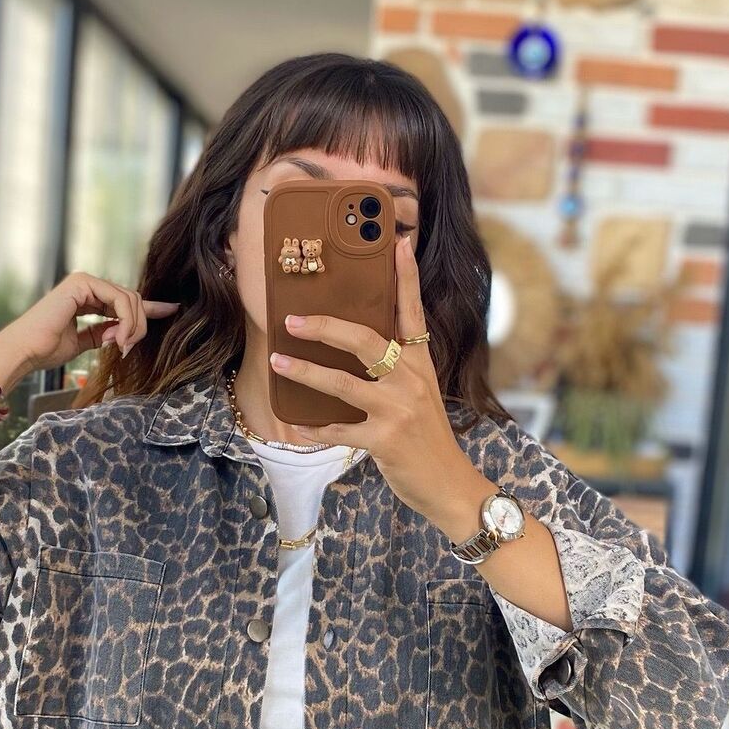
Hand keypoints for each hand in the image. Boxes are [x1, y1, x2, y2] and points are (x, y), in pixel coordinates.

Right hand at [5, 271, 179, 371]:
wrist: (25, 351)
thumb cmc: (46, 349)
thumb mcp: (83, 342)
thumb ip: (104, 333)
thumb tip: (125, 333)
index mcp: (86, 296)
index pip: (124, 300)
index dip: (149, 307)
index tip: (172, 310)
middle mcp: (86, 284)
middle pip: (132, 300)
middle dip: (139, 326)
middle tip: (127, 349)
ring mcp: (84, 281)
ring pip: (129, 299)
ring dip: (132, 326)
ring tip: (121, 347)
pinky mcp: (82, 282)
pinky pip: (119, 299)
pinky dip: (125, 321)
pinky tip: (118, 337)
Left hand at [267, 236, 485, 527]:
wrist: (449, 484)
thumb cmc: (428, 439)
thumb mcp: (421, 396)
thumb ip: (396, 371)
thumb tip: (356, 350)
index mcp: (421, 364)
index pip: (413, 312)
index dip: (406, 277)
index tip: (397, 244)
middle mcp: (410, 381)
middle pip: (364, 341)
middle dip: (325, 327)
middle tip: (291, 320)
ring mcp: (398, 410)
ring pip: (343, 384)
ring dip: (306, 372)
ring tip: (279, 362)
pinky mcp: (385, 440)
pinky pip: (340, 431)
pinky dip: (316, 430)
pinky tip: (298, 427)